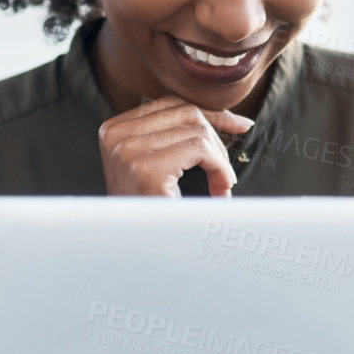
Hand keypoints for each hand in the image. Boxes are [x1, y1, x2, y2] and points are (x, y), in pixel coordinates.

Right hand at [98, 96, 254, 197]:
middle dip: (217, 139)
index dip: (211, 115)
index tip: (239, 127)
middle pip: (187, 113)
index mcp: (113, 130)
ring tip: (222, 185)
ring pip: (198, 132)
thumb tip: (239, 121)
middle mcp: (116, 136)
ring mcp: (128, 151)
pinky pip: (201, 150)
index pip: (172, 104)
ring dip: (220, 159)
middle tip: (225, 172)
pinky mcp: (146, 170)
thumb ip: (180, 136)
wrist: (138, 250)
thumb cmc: (154, 210)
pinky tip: (221, 190)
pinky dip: (220, 169)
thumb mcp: (160, 165)